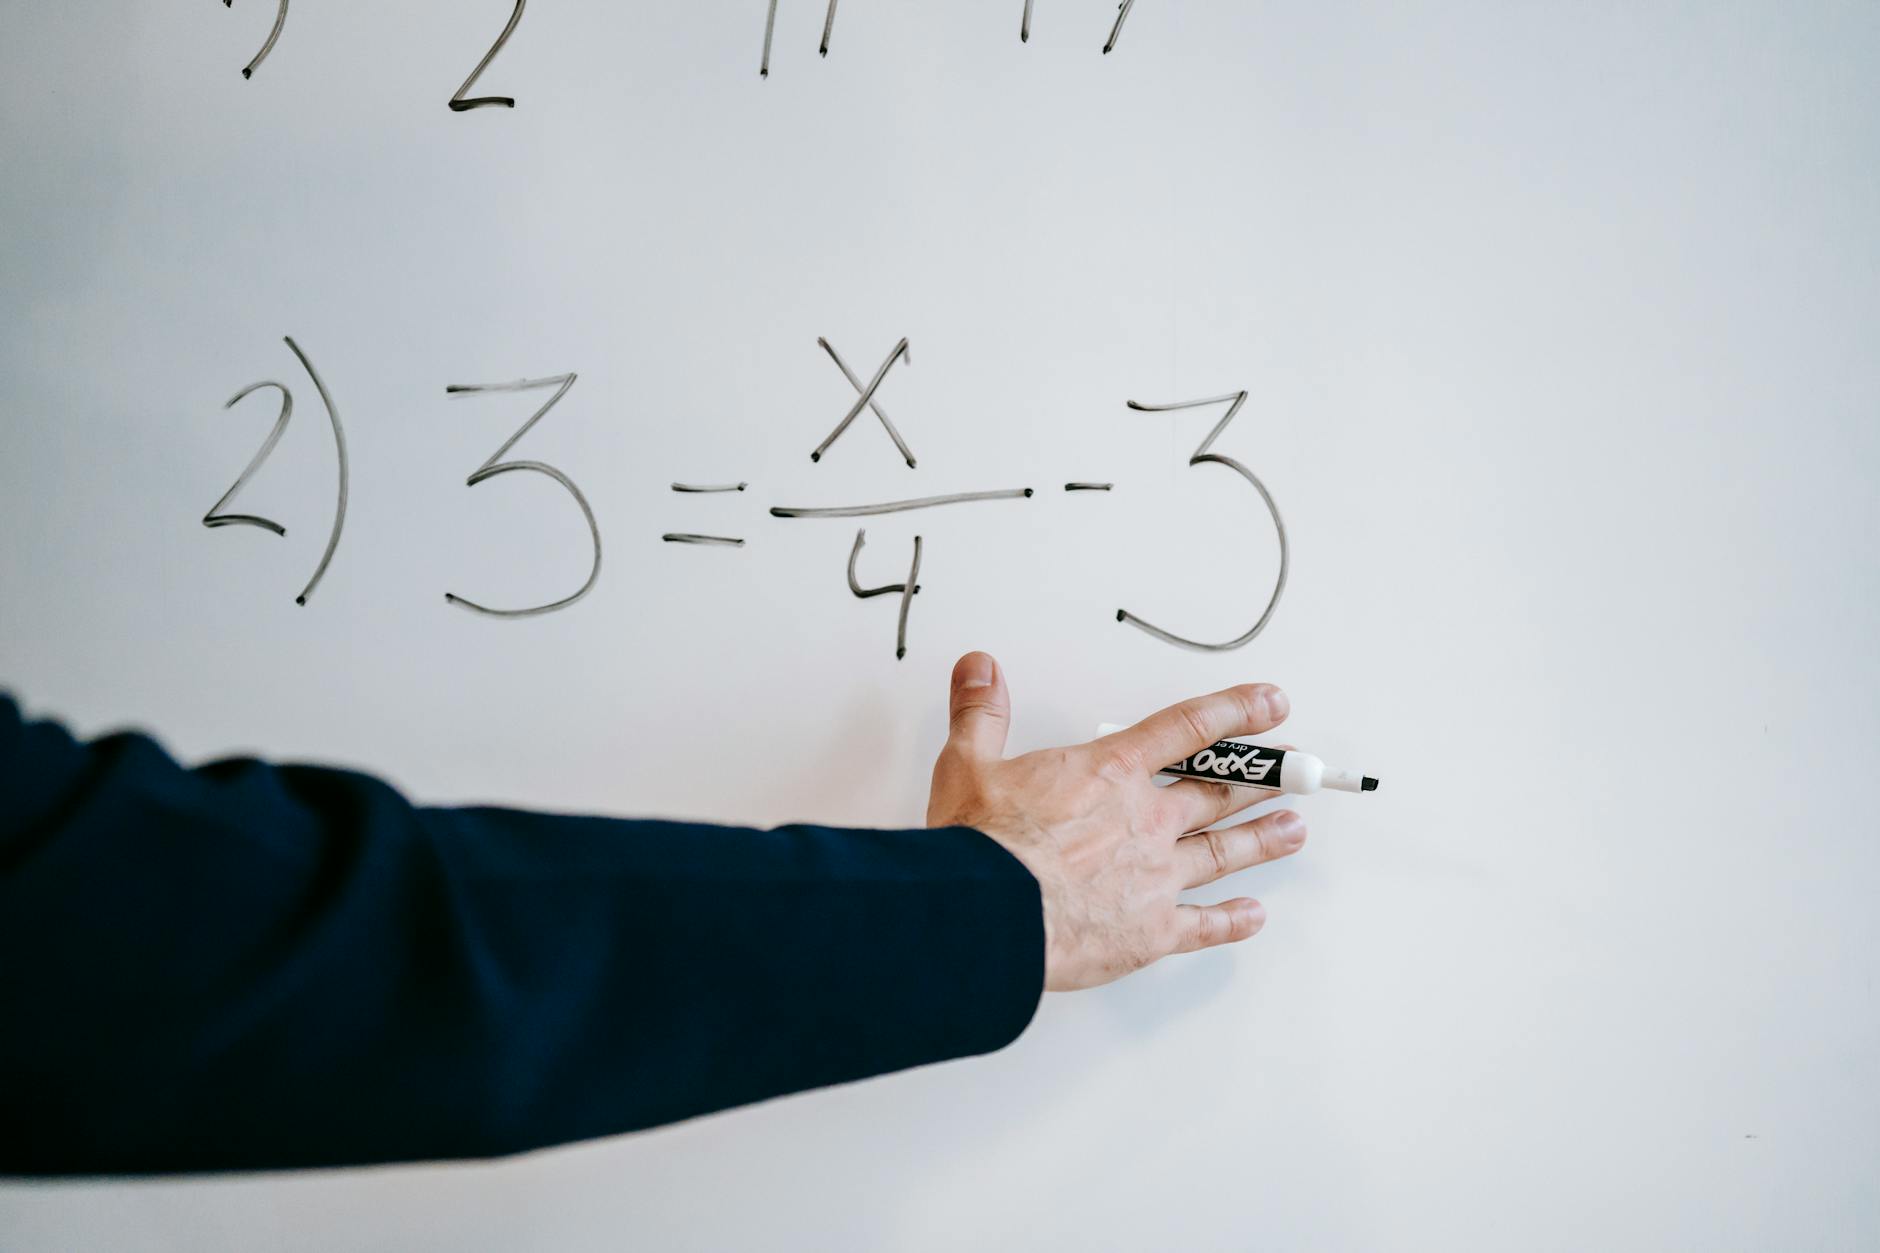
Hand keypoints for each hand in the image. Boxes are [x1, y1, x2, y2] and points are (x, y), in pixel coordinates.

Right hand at [927, 651, 1305, 991]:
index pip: (1186, 729)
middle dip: (1261, 778)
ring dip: (1261, 839)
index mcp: (1109, 773)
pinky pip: (1203, 925)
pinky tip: (1254, 916)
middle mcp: (1146, 821)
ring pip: (1223, 852)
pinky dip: (1231, 922)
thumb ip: (980, 713)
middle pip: (1218, 791)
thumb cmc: (983, 846)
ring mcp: (1156, 878)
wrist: (989, 916)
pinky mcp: (1151, 931)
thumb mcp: (968, 764)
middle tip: (1298, 770)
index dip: (1235, 712)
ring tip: (1294, 829)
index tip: (1273, 704)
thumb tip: (979, 667)